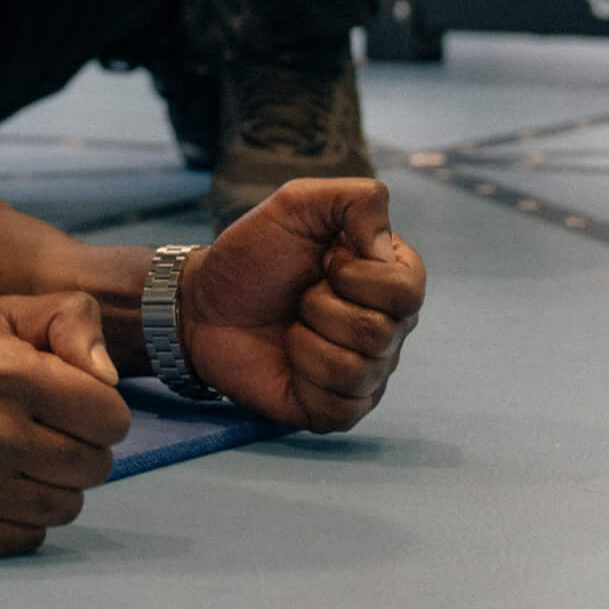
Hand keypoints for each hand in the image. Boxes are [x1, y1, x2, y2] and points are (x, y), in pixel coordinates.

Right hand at [0, 292, 130, 559]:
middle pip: (95, 468)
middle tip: (40, 433)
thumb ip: (66, 321)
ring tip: (14, 459)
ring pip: (68, 508)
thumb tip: (109, 378)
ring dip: (51, 485)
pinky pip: (29, 538)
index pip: (111, 418)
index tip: (68, 404)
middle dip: (78, 449)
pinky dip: (19, 517)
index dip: (98, 410)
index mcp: (6, 372)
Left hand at [178, 180, 424, 432]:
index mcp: (390, 280)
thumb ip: (356, 199)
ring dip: (307, 340)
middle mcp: (389, 330)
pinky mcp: (340, 409)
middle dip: (322, 306)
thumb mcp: (296, 204)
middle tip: (300, 296)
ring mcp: (368, 373)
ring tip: (291, 325)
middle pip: (382, 332)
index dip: (355, 275)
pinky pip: (341, 405)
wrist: (201, 303)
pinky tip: (289, 360)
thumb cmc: (253, 254)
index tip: (321, 261)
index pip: (407, 289)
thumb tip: (385, 247)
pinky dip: (304, 376)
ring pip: (359, 369)